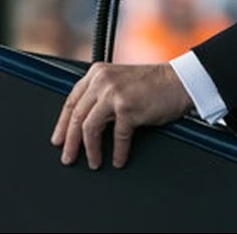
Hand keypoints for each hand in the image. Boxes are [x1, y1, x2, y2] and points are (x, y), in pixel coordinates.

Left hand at [50, 62, 192, 169]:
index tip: (58, 140)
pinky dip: (117, 152)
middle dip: (70, 141)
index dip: (62, 123)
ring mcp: (114, 94)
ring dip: (90, 150)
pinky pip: (117, 137)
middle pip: (76, 116)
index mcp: (97, 73)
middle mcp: (102, 81)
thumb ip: (101, 93)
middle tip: (68, 158)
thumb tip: (83, 121)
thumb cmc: (153, 84)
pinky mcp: (128, 108)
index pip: (71, 100)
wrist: (179, 82)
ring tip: (93, 162)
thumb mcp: (119, 80)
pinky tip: (118, 160)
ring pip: (89, 127)